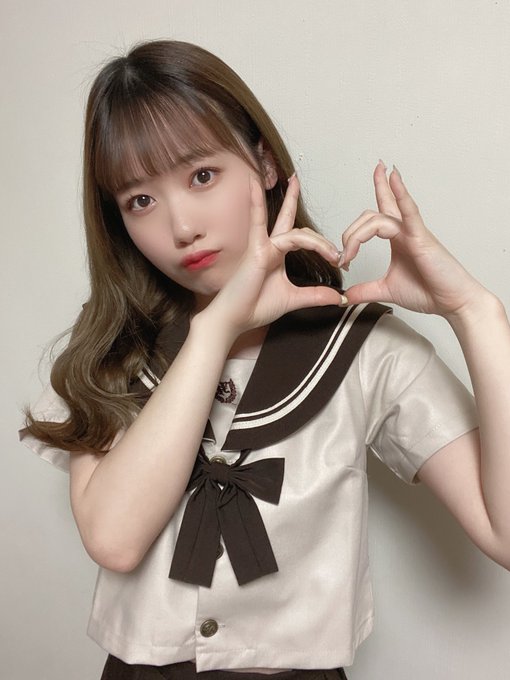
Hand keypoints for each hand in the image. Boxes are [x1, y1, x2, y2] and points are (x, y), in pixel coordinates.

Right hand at [206, 173, 343, 333]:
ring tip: (333, 256)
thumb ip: (315, 295)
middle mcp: (269, 246)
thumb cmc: (254, 307)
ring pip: (297, 234)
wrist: (234, 319)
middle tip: (300, 186)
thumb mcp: (293, 299)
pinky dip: (258, 204)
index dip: (320, 243)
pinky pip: (265, 225)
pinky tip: (254, 184)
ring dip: (319, 244)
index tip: (337, 257)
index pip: (299, 236)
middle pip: (290, 221)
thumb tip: (338, 297)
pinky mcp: (256, 250)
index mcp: (276, 255)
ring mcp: (262, 246)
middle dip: (296, 204)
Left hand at [340, 161, 486, 317]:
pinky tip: (393, 176)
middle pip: (370, 216)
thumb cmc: (428, 291)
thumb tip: (345, 296)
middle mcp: (404, 230)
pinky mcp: (422, 237)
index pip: (370, 221)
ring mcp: (413, 231)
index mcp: (397, 239)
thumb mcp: (386, 290)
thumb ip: (365, 290)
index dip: (351, 237)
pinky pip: (410, 211)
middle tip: (343, 254)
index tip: (342, 259)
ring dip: (358, 233)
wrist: (451, 301)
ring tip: (349, 250)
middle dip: (350, 233)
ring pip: (379, 218)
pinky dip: (401, 193)